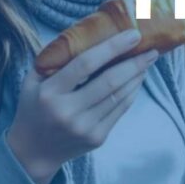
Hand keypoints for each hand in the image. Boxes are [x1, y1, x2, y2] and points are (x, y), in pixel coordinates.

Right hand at [7, 29, 155, 183]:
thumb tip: (85, 32)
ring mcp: (84, 127)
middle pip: (110, 81)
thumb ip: (54, 58)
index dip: (112, 47)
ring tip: (147, 61)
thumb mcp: (33, 80)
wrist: (32, 151)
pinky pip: (120, 110)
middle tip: (152, 49)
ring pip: (119, 96)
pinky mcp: (97, 138)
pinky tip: (137, 80)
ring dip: (137, 76)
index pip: (85, 64)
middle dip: (135, 63)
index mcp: (50, 92)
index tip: (133, 35)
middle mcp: (68, 111)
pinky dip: (132, 92)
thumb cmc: (34, 107)